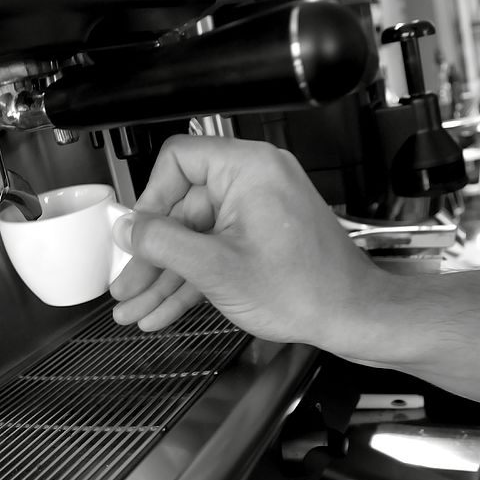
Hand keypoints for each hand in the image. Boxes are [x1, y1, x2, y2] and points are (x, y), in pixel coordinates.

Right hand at [109, 135, 384, 347]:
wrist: (354, 318)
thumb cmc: (307, 290)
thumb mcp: (216, 268)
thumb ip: (163, 244)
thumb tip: (128, 229)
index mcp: (247, 170)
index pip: (177, 161)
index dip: (150, 199)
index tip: (137, 234)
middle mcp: (253, 182)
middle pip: (181, 209)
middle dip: (150, 256)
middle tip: (126, 284)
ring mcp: (257, 211)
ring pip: (194, 238)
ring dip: (164, 277)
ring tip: (136, 308)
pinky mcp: (260, 237)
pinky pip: (214, 251)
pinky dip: (190, 279)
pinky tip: (163, 309)